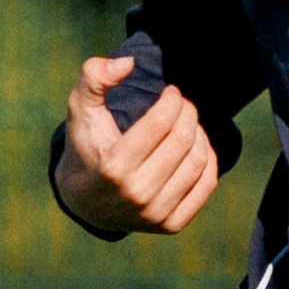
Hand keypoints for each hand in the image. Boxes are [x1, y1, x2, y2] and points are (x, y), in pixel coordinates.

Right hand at [55, 53, 221, 237]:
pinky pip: (206, 185)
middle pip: (182, 141)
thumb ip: (94, 78)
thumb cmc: (86, 146)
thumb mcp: (80, 110)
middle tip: (183, 103)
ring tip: (189, 122)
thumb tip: (128, 63)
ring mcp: (155, 214)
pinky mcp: (170, 225)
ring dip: (200, 133)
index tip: (172, 92)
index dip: (173, 101)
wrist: (84, 202)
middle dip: (188, 112)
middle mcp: (136, 195)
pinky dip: (208, 159)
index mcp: (113, 167)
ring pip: (198, 161)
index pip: (160, 124)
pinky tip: (196, 145)